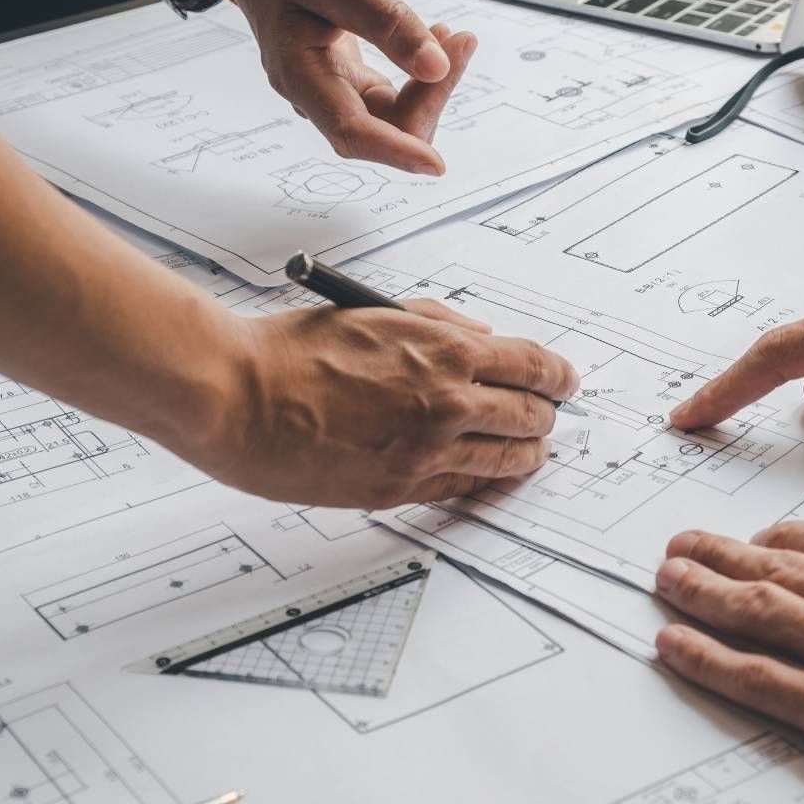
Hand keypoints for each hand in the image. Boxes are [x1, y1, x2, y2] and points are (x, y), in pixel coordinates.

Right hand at [180, 0, 470, 174]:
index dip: (395, 151)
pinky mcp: (345, 82)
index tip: (436, 164)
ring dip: (430, 87)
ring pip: (391, 117)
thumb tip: (436, 67)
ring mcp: (329, 91)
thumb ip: (387, 23)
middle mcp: (312, 94)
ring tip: (452, 36)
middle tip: (460, 43)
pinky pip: (390, 98)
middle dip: (429, 98)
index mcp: (298, 73)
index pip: (350, 131)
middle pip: (380, 127)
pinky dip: (420, 76)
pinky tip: (436, 40)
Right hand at [199, 298, 580, 507]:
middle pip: (530, 417)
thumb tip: (482, 338)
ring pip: (505, 461)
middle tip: (548, 417)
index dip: (559, 376)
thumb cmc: (292, 349)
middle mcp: (445, 403)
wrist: (236, 396)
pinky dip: (483, 481)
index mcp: (443, 350)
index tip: (566, 381)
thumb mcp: (375, 313)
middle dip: (546, 416)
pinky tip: (486, 475)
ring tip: (529, 450)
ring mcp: (424, 453)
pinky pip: (461, 490)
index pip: (533, 366)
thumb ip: (438, 323)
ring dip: (525, 454)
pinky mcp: (397, 489)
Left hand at [654, 521, 803, 803]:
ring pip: (758, 610)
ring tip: (664, 577)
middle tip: (683, 544)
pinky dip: (708, 658)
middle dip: (725, 553)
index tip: (762, 536)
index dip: (790, 538)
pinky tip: (674, 643)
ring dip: (702, 591)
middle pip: (783, 568)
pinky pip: (760, 680)